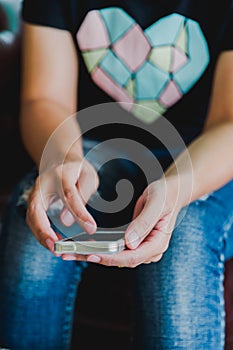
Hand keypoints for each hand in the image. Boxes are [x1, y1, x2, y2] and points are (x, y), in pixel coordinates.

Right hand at [25, 154, 98, 252]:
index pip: (69, 194)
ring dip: (41, 236)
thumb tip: (67, 222)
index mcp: (62, 174)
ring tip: (57, 250)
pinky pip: (34, 221)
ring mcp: (35, 193)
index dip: (80, 213)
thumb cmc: (77, 169)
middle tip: (56, 246)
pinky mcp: (34, 203)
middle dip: (44, 230)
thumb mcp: (88, 176)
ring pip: (31, 218)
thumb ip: (82, 195)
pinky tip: (54, 243)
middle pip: (37, 208)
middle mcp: (43, 184)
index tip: (91, 228)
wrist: (59, 159)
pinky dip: (41, 234)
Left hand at [63, 177, 182, 265]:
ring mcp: (142, 248)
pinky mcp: (134, 243)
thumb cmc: (165, 195)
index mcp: (158, 243)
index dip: (111, 258)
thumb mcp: (156, 204)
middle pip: (120, 261)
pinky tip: (83, 246)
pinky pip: (115, 250)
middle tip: (70, 255)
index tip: (92, 255)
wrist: (171, 192)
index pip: (132, 257)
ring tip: (70, 252)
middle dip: (95, 258)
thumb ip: (143, 223)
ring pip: (116, 257)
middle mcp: (149, 250)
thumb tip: (128, 243)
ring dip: (93, 255)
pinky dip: (99, 249)